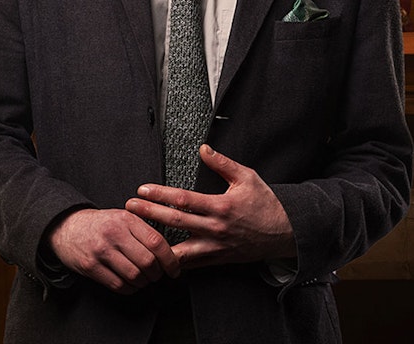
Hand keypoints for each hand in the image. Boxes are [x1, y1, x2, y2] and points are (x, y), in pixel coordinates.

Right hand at [46, 208, 179, 293]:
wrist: (66, 226)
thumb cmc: (99, 224)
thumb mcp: (122, 217)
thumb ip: (143, 230)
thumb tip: (169, 252)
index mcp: (126, 219)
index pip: (156, 242)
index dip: (170, 260)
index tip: (174, 269)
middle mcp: (114, 233)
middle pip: (147, 261)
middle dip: (156, 274)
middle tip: (157, 275)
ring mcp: (101, 250)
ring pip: (134, 275)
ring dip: (143, 282)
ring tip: (142, 279)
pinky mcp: (91, 266)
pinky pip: (118, 284)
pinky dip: (128, 288)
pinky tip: (129, 283)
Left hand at [125, 145, 294, 268]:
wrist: (284, 232)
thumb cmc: (265, 203)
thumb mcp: (247, 177)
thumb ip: (222, 163)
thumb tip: (203, 149)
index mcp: (221, 206)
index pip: (184, 199)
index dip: (160, 195)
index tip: (143, 190)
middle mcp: (215, 228)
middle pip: (175, 221)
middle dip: (149, 214)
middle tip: (129, 208)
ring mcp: (216, 246)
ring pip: (180, 250)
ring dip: (156, 243)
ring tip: (137, 236)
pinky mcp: (217, 259)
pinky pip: (191, 264)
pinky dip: (173, 261)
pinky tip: (157, 256)